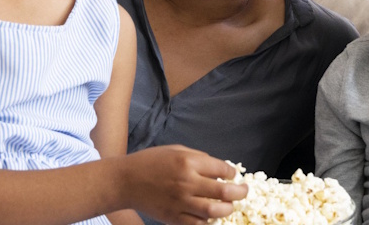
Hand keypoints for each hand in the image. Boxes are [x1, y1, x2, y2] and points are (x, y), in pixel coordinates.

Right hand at [123, 145, 247, 224]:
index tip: (233, 175)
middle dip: (239, 193)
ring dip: (227, 209)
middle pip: (224, 192)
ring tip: (229, 206)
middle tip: (243, 191)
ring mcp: (180, 202)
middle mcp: (187, 182)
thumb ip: (199, 158)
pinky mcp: (173, 217)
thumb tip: (220, 169)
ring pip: (214, 211)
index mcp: (188, 162)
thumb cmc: (151, 161)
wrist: (126, 180)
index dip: (232, 173)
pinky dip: (207, 221)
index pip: (222, 170)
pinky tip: (209, 215)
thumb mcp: (176, 150)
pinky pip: (197, 224)